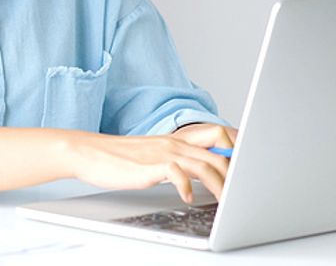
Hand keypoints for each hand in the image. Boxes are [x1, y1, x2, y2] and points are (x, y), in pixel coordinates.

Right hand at [62, 126, 235, 203]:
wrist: (90, 152)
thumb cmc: (120, 158)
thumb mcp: (154, 154)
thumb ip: (176, 159)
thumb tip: (197, 172)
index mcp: (178, 139)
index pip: (219, 133)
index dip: (237, 148)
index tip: (246, 166)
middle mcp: (175, 144)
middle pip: (220, 153)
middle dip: (236, 175)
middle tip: (240, 193)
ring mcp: (164, 153)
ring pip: (206, 165)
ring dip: (221, 186)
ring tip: (225, 202)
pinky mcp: (152, 166)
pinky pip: (178, 174)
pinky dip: (187, 187)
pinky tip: (187, 198)